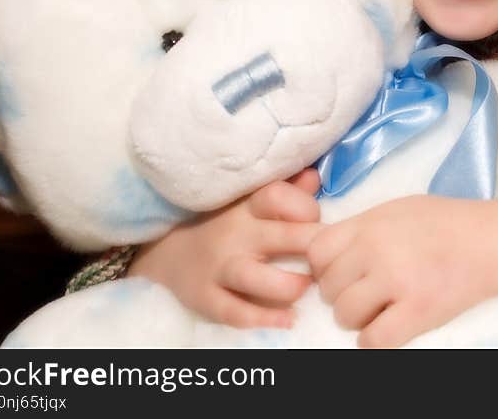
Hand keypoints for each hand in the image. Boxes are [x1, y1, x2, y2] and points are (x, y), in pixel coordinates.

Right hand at [128, 168, 322, 328]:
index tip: (317, 221)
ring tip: (307, 287)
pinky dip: (264, 318)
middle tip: (330, 259)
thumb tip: (316, 177)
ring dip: (290, 285)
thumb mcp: (251, 202)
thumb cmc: (226, 223)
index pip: (278, 195)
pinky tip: (288, 319)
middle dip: (312, 246)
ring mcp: (219, 267)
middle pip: (280, 236)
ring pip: (256, 277)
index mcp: (247, 206)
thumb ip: (286, 192)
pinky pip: (235, 312)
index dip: (305, 207)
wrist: (168, 251)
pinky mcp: (206, 298)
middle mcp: (235, 234)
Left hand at [307, 195, 497, 347]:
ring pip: (345, 314)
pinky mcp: (418, 310)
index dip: (325, 266)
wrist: (492, 240)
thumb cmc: (444, 222)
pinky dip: (374, 339)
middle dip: (342, 293)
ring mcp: (397, 280)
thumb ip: (359, 228)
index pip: (317, 251)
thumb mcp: (395, 210)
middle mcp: (377, 249)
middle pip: (328, 286)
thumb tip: (320, 249)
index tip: (342, 270)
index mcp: (370, 223)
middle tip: (366, 290)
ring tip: (379, 308)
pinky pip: (372, 340)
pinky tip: (388, 327)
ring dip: (357, 317)